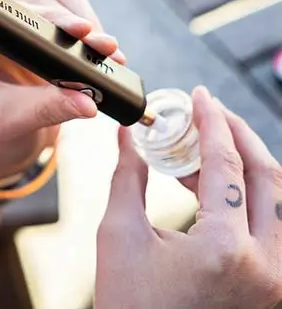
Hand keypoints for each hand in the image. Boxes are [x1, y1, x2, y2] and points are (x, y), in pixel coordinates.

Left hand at [0, 0, 124, 182]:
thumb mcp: (11, 120)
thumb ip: (46, 109)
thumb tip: (89, 103)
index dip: (39, 17)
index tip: (75, 29)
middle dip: (70, 24)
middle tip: (103, 46)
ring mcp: (8, 7)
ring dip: (83, 22)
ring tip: (106, 51)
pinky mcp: (33, 12)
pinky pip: (67, 5)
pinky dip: (86, 27)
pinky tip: (97, 50)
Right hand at [94, 86, 281, 308]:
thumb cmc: (129, 303)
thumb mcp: (119, 234)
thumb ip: (127, 176)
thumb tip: (126, 136)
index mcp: (224, 249)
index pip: (226, 165)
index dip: (211, 122)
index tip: (200, 96)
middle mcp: (265, 265)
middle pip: (268, 177)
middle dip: (239, 134)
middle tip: (212, 111)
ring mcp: (275, 279)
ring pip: (277, 199)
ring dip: (246, 163)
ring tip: (206, 145)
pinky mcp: (271, 285)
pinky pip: (271, 223)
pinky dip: (246, 194)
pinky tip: (211, 184)